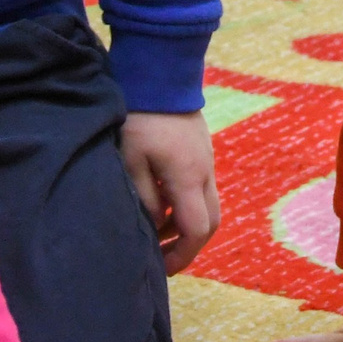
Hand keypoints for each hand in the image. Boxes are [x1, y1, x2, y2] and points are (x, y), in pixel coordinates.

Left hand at [119, 111, 220, 274]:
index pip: (197, 231)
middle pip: (211, 222)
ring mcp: (207, 159)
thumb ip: (144, 198)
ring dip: (186, 223)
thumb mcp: (132, 160)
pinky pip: (202, 187)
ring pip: (208, 204)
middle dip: (189, 245)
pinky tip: (162, 199)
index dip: (182, 255)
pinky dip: (186, 203)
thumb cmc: (141, 117)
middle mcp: (205, 172)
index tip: (161, 267)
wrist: (162, 74)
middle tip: (164, 256)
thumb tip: (153, 226)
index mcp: (188, 178)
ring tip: (156, 228)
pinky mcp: (202, 149)